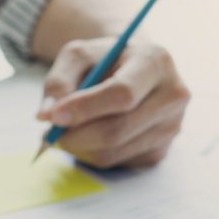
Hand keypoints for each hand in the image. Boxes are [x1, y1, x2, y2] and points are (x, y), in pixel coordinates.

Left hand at [36, 38, 189, 167]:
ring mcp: (171, 127)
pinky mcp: (161, 151)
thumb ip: (58, 81)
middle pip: (117, 129)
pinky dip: (93, 154)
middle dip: (76, 135)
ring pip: (113, 152)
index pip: (121, 94)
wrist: (132, 70)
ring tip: (68, 130)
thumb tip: (46, 115)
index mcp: (155, 62)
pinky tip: (92, 134)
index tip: (53, 116)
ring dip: (80, 147)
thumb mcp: (78, 56)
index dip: (85, 108)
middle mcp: (173, 96)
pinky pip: (117, 162)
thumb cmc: (104, 61)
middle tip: (49, 133)